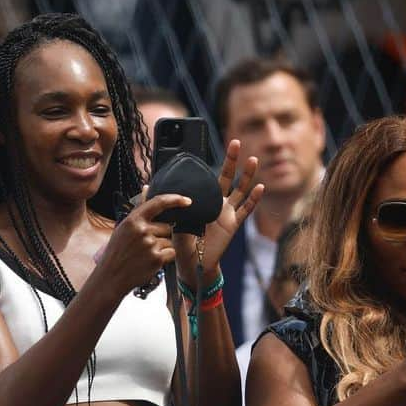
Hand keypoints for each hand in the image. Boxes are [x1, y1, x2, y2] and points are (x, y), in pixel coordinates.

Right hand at [91, 193, 188, 298]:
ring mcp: (150, 245)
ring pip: (169, 241)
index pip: (158, 203)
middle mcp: (142, 230)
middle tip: (144, 246)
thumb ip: (138, 210)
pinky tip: (149, 263)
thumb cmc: (117, 252)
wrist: (110, 277)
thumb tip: (147, 188)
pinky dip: (164, 258)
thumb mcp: (123, 228)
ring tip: (144, 256)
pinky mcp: (156, 259)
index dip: (175, 200)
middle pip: (167, 227)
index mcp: (133, 220)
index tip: (187, 201)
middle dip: (161, 235)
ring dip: (162, 248)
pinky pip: (171, 253)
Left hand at [174, 139, 263, 284]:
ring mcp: (226, 213)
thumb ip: (162, 202)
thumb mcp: (169, 218)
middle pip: (226, 177)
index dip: (210, 163)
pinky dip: (254, 199)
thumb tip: (145, 185)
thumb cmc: (179, 241)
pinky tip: (260, 187)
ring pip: (240, 190)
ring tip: (253, 160)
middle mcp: (216, 203)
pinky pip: (245, 210)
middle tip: (235, 142)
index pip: (208, 176)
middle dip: (231, 160)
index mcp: (201, 199)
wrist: (191, 263)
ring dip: (247, 176)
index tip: (211, 147)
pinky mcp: (232, 225)